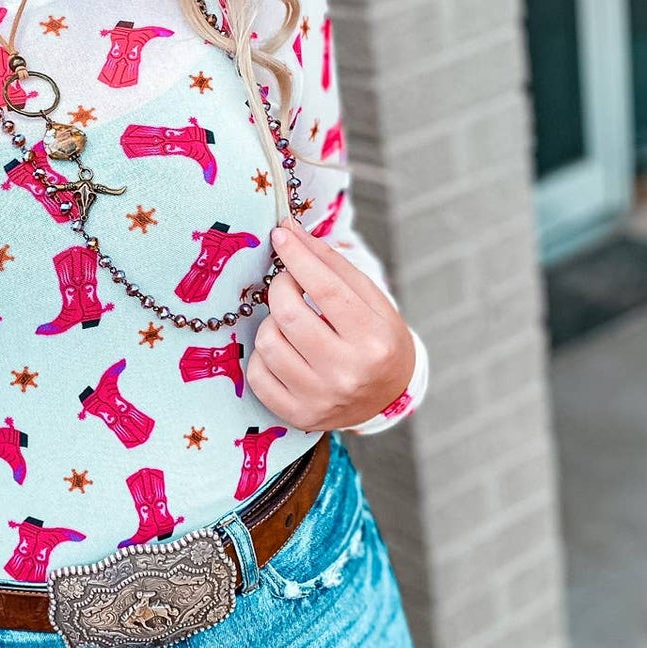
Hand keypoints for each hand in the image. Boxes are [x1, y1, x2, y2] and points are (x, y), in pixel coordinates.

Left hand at [249, 215, 415, 430]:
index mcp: (374, 339)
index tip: (280, 234)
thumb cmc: (378, 339)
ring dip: (271, 322)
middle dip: (280, 287)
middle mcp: (347, 372)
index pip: (325, 288)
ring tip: (290, 323)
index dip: (297, 257)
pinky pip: (257, 374)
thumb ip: (333, 266)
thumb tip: (290, 231)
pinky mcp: (297, 415)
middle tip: (288, 283)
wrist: (389, 398)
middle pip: (289, 314)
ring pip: (267, 342)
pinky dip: (263, 355)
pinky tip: (284, 351)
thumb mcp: (371, 300)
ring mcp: (320, 398)